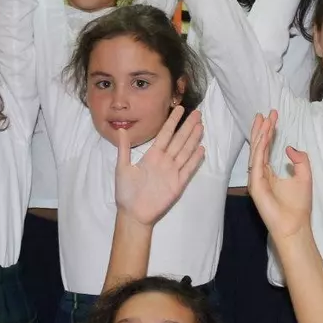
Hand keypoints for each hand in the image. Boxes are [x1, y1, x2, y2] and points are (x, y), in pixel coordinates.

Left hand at [115, 106, 205, 226]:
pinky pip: (188, 169)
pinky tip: (201, 149)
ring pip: (185, 151)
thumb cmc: (126, 192)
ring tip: (201, 126)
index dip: (172, 121)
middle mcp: (164, 161)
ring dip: (193, 139)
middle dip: (188, 126)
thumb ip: (124, 149)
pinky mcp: (178, 184)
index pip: (165, 134)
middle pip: (179, 140)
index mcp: (152, 155)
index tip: (179, 109)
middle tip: (197, 113)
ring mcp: (172, 171)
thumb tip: (121, 130)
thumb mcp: (122, 167)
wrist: (133, 213)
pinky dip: (194, 159)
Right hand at [247, 112, 312, 241]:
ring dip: (260, 134)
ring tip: (265, 119)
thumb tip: (289, 147)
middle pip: (259, 147)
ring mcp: (256, 179)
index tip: (274, 116)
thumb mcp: (305, 176)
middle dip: (262, 129)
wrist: (294, 225)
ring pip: (257, 151)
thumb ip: (300, 160)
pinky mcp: (255, 184)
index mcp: (270, 172)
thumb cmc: (299, 205)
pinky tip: (264, 136)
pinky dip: (260, 148)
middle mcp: (261, 174)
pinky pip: (257, 162)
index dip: (270, 132)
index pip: (268, 148)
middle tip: (266, 113)